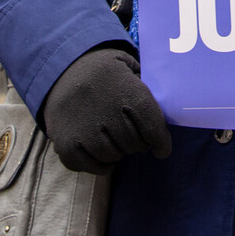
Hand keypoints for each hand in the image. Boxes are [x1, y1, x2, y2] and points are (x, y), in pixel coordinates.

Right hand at [41, 45, 171, 173]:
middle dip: (137, 142)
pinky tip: (99, 148)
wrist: (63, 68)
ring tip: (111, 134)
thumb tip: (171, 111)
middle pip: (135, 145)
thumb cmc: (106, 72)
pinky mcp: (67, 145)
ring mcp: (85, 132)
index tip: (161, 147)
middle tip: (129, 131)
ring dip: (117, 150)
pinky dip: (99, 162)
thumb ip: (150, 89)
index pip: (154, 130)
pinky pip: (93, 167)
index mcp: (128, 93)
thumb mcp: (130, 68)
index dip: (161, 141)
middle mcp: (107, 114)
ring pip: (115, 157)